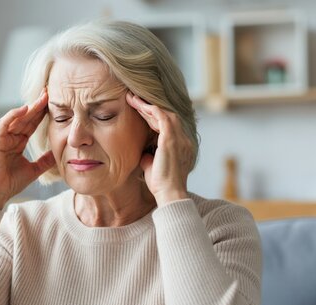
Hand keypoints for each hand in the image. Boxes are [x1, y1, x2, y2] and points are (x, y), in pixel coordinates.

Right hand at [0, 90, 55, 208]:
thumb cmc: (11, 183)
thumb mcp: (34, 170)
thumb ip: (45, 161)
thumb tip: (59, 155)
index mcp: (18, 143)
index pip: (32, 124)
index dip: (42, 113)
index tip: (55, 103)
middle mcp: (10, 137)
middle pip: (26, 118)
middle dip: (38, 105)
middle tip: (49, 93)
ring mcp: (2, 138)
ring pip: (17, 118)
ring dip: (30, 107)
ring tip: (42, 98)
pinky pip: (4, 124)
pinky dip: (14, 115)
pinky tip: (25, 108)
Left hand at [126, 92, 191, 206]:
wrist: (169, 194)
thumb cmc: (161, 184)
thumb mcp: (153, 167)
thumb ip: (150, 158)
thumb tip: (144, 155)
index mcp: (181, 145)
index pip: (166, 125)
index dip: (151, 116)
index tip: (138, 110)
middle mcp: (183, 139)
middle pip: (166, 116)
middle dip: (148, 107)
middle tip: (133, 98)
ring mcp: (180, 138)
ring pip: (164, 114)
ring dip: (147, 106)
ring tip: (132, 99)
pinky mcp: (171, 140)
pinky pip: (162, 118)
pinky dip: (151, 110)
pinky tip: (140, 105)